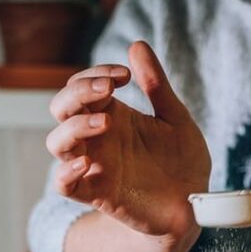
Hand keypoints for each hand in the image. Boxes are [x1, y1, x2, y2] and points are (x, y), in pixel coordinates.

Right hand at [46, 41, 210, 238]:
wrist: (193, 206)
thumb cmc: (183, 161)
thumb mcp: (175, 118)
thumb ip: (157, 86)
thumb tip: (137, 45)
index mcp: (112, 114)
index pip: (83, 85)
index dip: (95, 73)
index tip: (126, 75)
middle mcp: (97, 138)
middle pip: (61, 108)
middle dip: (78, 93)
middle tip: (109, 90)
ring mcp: (95, 165)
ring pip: (57, 142)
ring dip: (74, 127)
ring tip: (106, 123)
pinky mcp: (97, 193)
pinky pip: (63, 184)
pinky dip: (66, 172)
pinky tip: (88, 162)